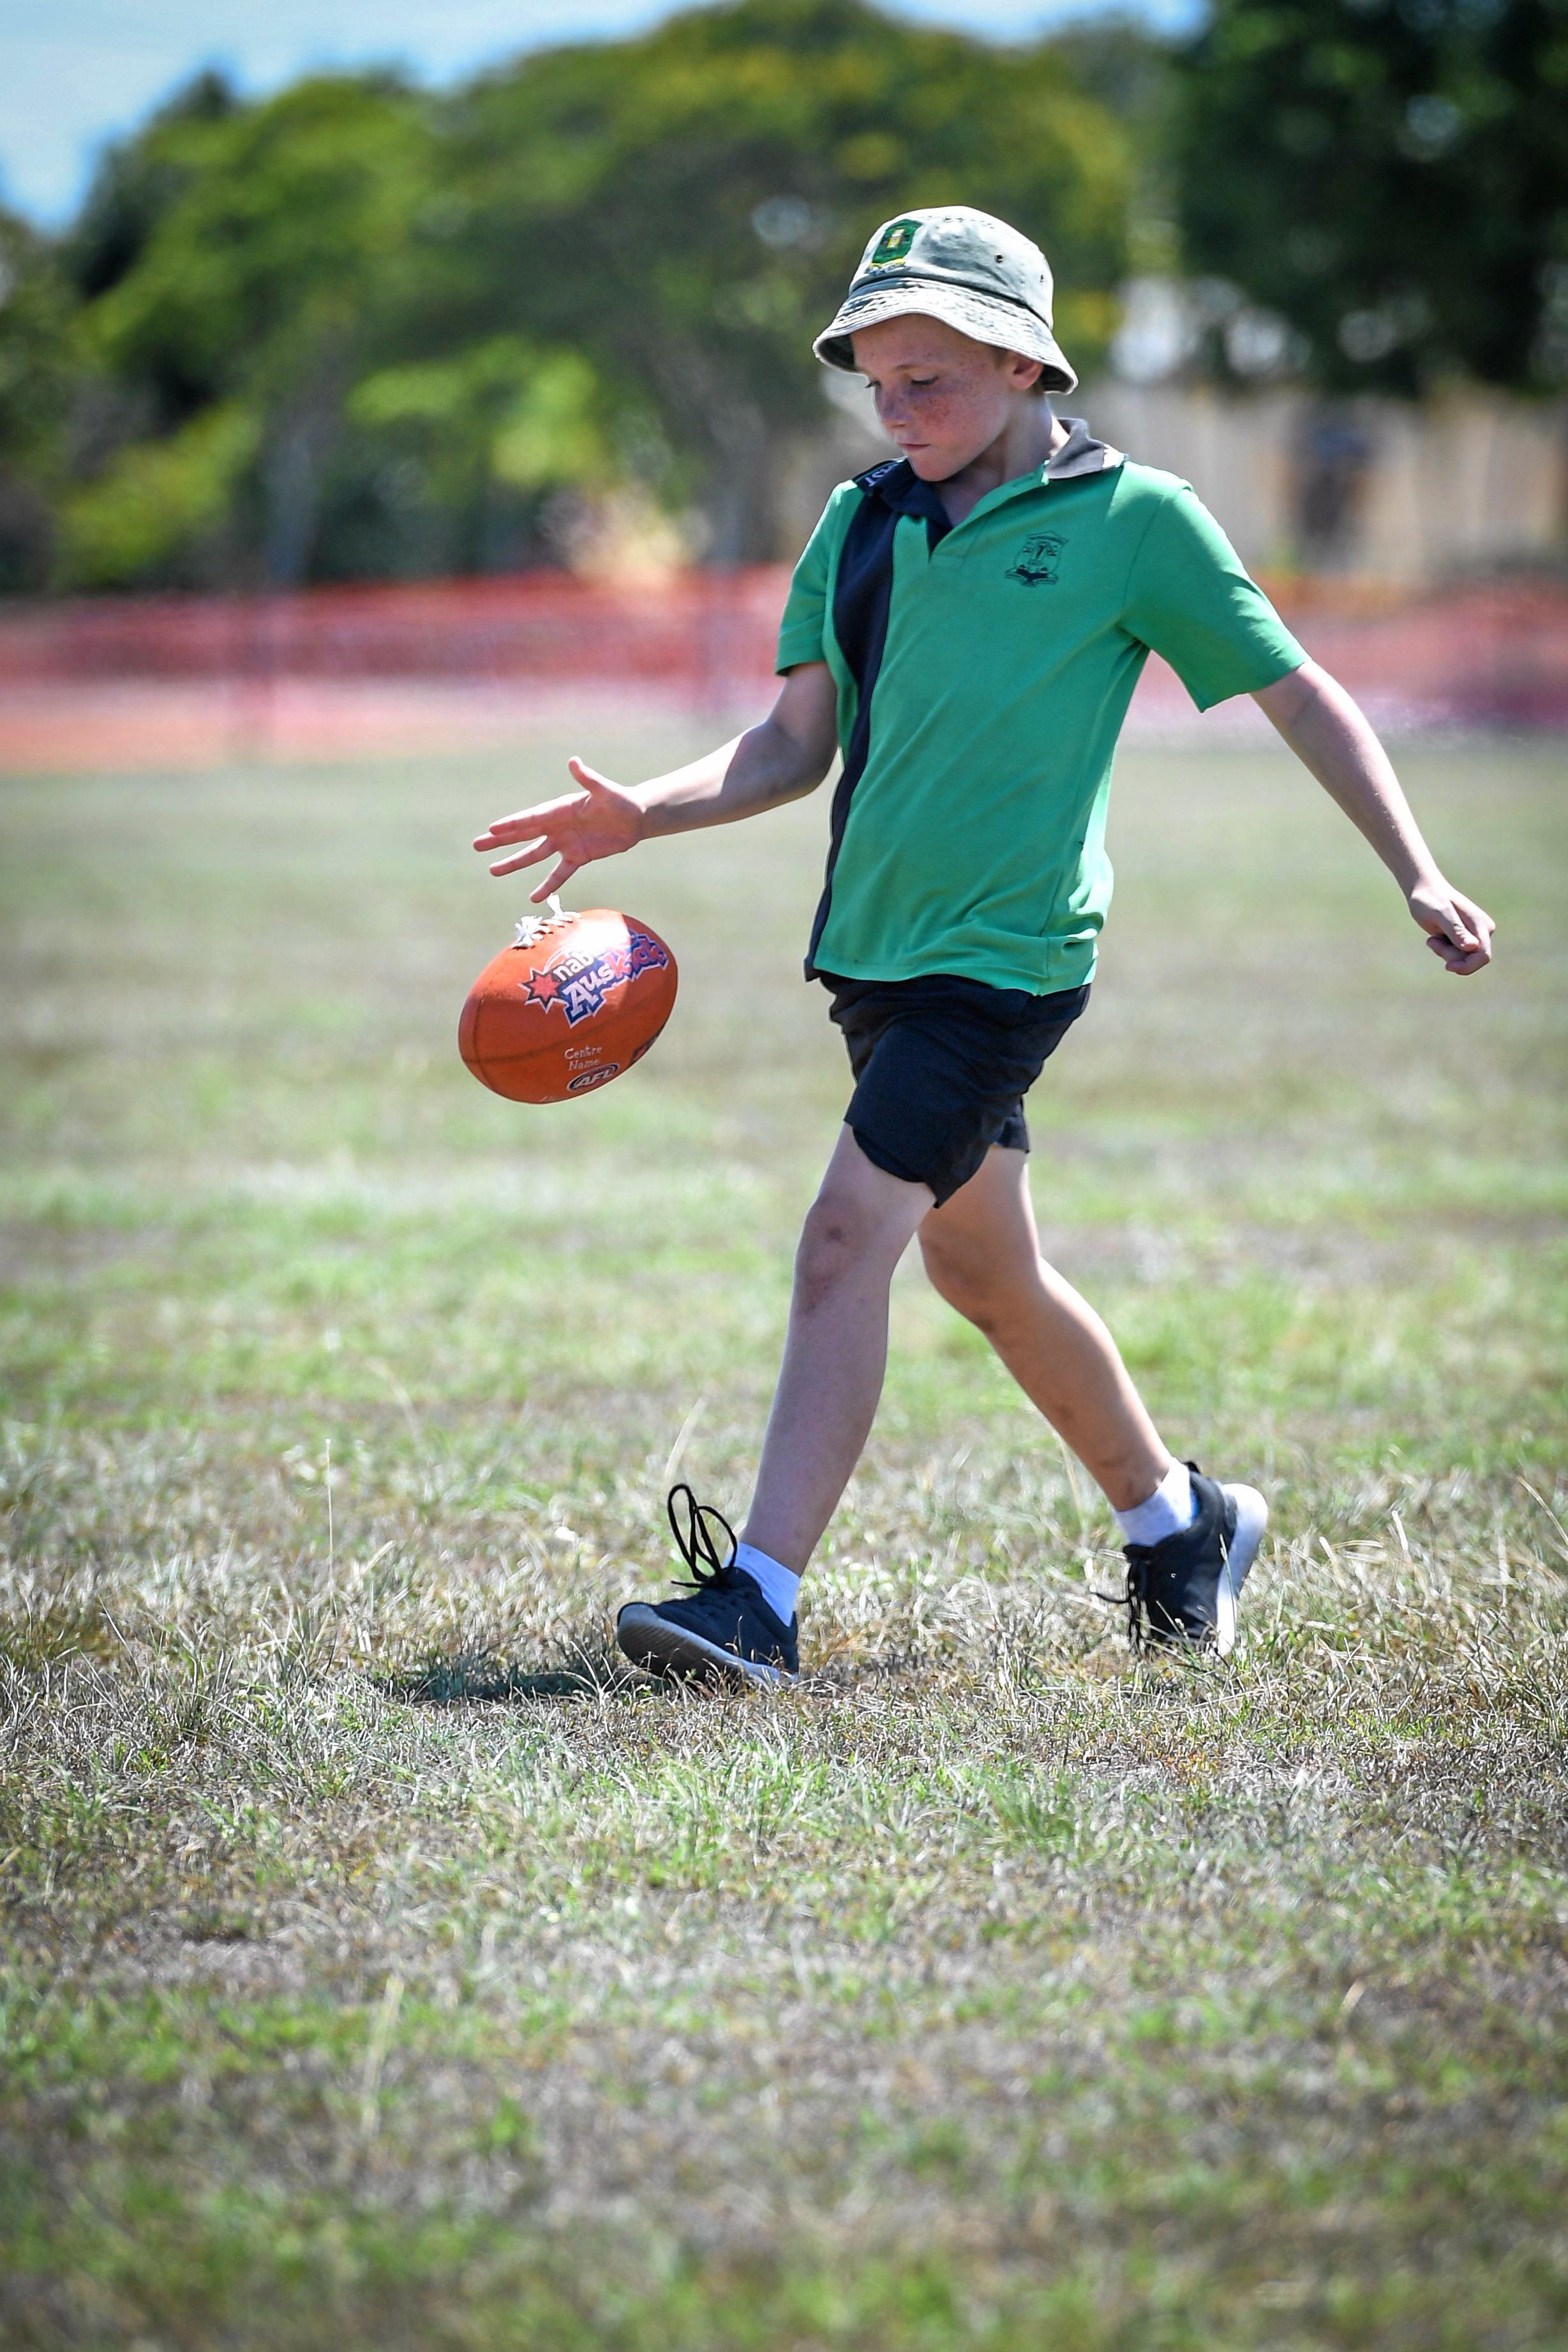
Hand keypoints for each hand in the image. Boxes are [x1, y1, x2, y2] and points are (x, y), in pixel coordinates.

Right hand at [472, 758, 643, 899]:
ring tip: (493, 870)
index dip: (511, 824)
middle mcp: (557, 826)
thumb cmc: (621, 800)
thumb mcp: (604, 790)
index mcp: (559, 809)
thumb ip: (587, 779)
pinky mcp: (578, 857)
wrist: (636, 818)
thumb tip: (574, 762)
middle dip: (500, 840)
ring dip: (514, 863)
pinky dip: (548, 885)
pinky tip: (534, 897)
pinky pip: (559, 874)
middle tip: (477, 845)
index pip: (530, 818)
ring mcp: (565, 843)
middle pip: (523, 835)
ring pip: (534, 855)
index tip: (491, 829)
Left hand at [1409, 876, 1494, 974]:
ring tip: (1433, 937)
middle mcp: (1482, 931)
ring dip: (1444, 952)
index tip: (1448, 966)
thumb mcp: (1440, 915)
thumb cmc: (1430, 900)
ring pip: (1462, 959)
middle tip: (1432, 941)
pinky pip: (1456, 955)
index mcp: (1481, 924)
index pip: (1483, 955)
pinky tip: (1436, 937)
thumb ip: (1456, 930)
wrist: (1424, 891)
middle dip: (1450, 956)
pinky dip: (1443, 951)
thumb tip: (1473, 947)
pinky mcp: (1465, 939)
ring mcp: (1474, 935)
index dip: (1468, 966)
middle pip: (1471, 959)